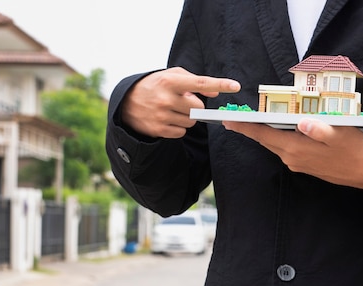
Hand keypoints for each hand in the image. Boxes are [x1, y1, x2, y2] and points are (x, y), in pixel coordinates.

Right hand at [121, 67, 240, 137]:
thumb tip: (215, 92)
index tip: (235, 86)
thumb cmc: (155, 86)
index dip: (220, 84)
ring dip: (187, 116)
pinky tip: (167, 119)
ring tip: (172, 110)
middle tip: (182, 101)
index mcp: (170, 81)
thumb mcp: (172, 76)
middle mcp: (166, 98)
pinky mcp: (159, 130)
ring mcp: (162, 115)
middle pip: (198, 107)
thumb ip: (195, 81)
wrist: (127, 103)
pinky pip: (182, 132)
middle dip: (194, 105)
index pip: (200, 83)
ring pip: (191, 121)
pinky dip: (179, 127)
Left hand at [223, 118, 362, 193]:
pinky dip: (278, 139)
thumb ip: (319, 128)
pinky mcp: (304, 165)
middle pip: (265, 140)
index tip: (228, 120)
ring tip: (253, 122)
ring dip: (264, 134)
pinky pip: (285, 150)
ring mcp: (297, 163)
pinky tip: (280, 131)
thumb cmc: (354, 149)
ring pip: (275, 145)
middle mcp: (292, 158)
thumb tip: (302, 122)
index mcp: (297, 148)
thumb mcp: (340, 133)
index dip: (245, 127)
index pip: (264, 135)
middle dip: (250, 129)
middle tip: (234, 119)